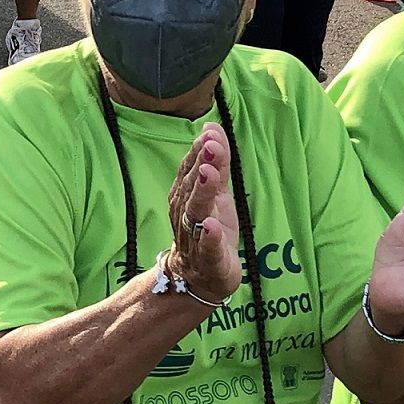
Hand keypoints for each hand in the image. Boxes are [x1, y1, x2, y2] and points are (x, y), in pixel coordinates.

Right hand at [166, 124, 242, 302]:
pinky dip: (208, 237)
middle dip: (201, 165)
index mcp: (186, 196)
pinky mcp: (209, 260)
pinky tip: (211, 226)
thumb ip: (216, 161)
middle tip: (211, 144)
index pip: (189, 170)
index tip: (210, 133)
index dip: (199, 151)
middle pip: (191, 187)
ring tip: (210, 173)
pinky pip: (207, 248)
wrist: (200, 277)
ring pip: (196, 213)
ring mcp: (196, 237)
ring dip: (202, 193)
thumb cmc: (209, 230)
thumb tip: (212, 126)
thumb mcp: (217, 192)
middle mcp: (186, 214)